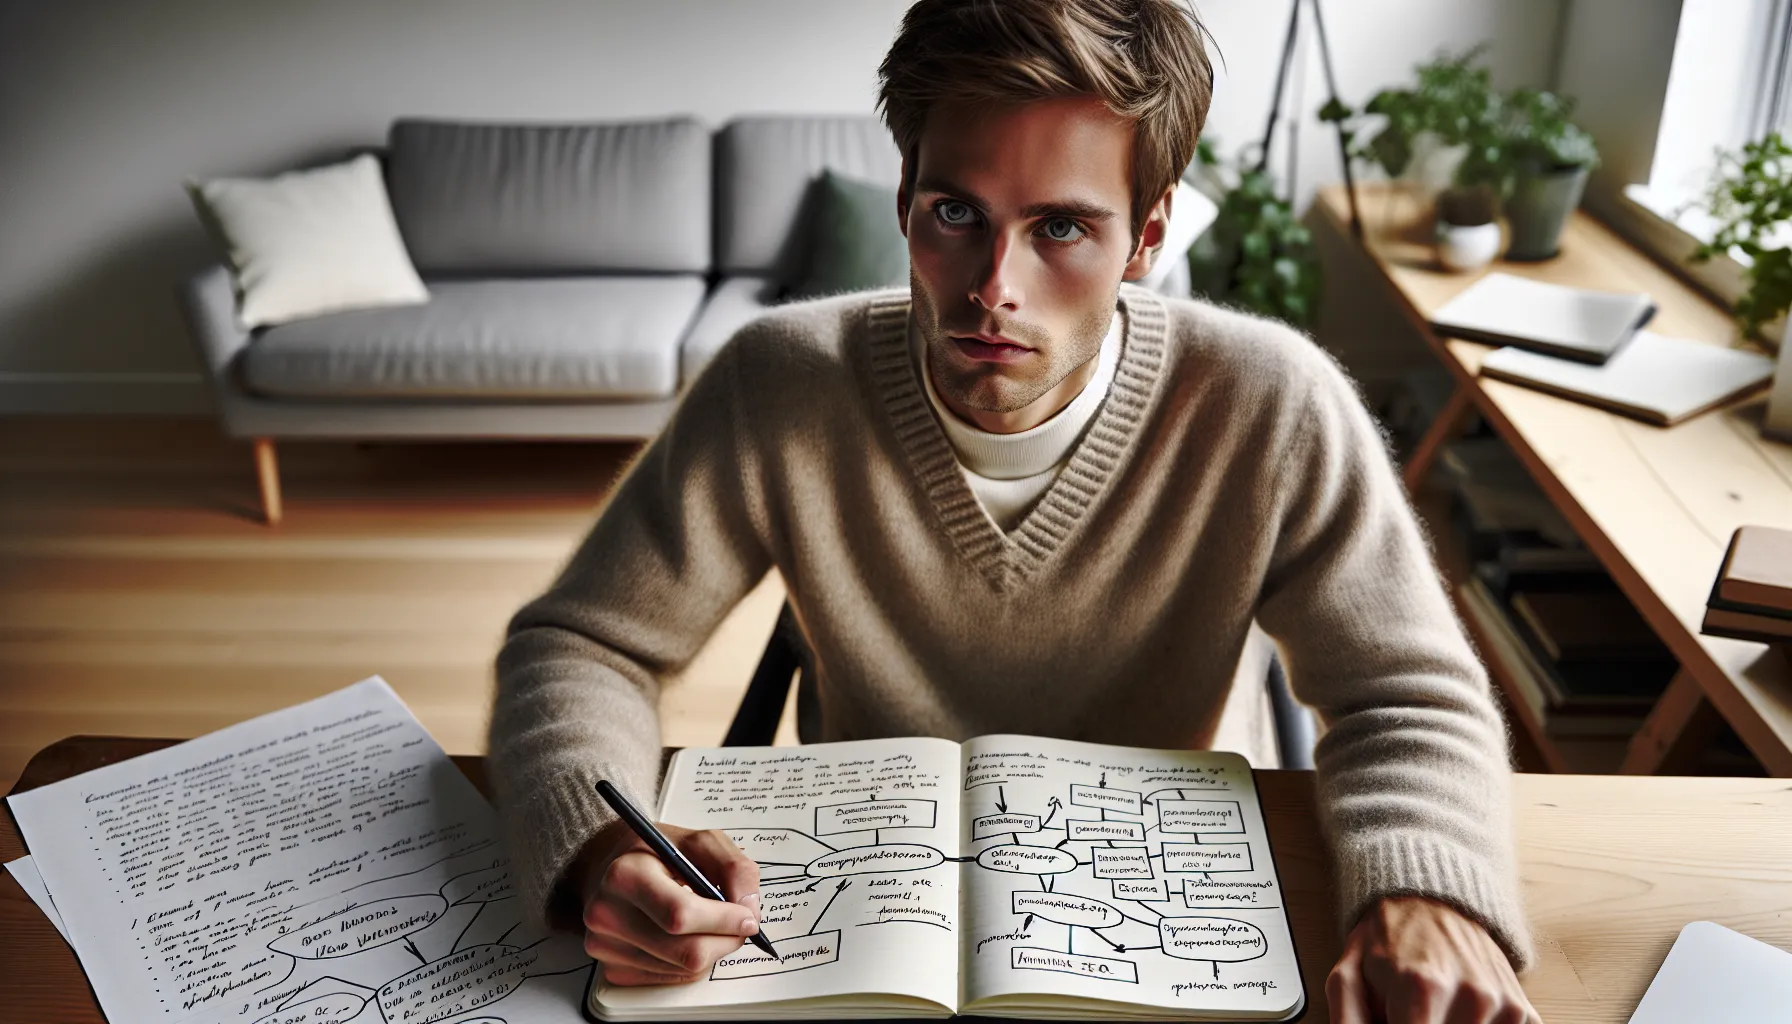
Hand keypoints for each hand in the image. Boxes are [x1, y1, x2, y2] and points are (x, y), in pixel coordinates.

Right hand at [577, 820, 761, 985]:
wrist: (607, 867)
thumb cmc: (653, 853)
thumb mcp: (696, 841)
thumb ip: (733, 867)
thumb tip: (749, 909)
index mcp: (625, 875)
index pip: (681, 915)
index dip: (724, 920)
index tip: (748, 917)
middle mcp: (608, 914)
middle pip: (687, 951)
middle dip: (726, 939)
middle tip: (738, 924)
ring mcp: (607, 947)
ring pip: (685, 969)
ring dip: (711, 949)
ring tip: (706, 922)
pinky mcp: (614, 970)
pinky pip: (672, 978)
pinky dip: (690, 961)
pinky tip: (683, 936)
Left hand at [1327, 895, 1538, 1022]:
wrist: (1431, 901)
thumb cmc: (1386, 942)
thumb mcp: (1348, 976)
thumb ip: (1348, 1021)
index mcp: (1421, 987)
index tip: (1393, 1020)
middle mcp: (1471, 995)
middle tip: (1407, 1013)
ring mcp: (1502, 1004)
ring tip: (1431, 1012)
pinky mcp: (1523, 1012)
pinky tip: (1456, 1014)